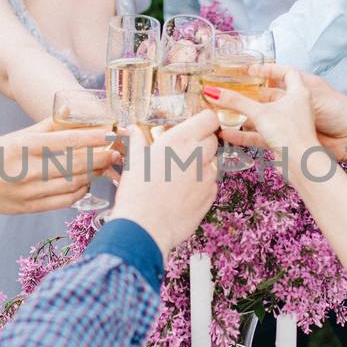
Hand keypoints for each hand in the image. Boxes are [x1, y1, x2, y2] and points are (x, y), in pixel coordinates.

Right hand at [0, 119, 114, 215]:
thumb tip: (72, 112)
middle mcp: (28, 169)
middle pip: (74, 164)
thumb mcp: (16, 135)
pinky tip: (87, 182)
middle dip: (100, 157)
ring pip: (72, 183)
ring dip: (93, 174)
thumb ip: (46, 126)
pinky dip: (80, 191)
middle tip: (116, 152)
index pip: (66, 141)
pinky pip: (64, 201)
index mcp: (24, 146)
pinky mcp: (31, 207)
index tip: (110, 134)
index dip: (92, 138)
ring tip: (105, 165)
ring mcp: (30, 191)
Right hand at [106, 110, 218, 253]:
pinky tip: (183, 193)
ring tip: (179, 177)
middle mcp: (198, 155)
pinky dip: (202, 185)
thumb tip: (134, 130)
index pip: (209, 119)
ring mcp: (207, 176)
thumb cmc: (136, 192)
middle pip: (213, 141)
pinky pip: (211, 184)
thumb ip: (138, 141)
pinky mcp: (210, 195)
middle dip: (202, 144)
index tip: (197, 127)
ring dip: (201, 165)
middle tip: (183, 154)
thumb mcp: (134, 161)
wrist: (145, 228)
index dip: (205, 122)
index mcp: (179, 140)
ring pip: (213, 163)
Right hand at [203, 70, 321, 157]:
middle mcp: (296, 107)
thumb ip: (236, 102)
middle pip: (272, 95)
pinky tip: (227, 133)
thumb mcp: (260, 112)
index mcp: (299, 93)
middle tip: (236, 90)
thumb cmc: (291, 134)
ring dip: (247, 115)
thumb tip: (214, 92)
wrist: (302, 164)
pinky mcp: (282, 141)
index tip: (252, 70)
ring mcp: (289, 125)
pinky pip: (261, 133)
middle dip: (253, 94)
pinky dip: (246, 133)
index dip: (270, 69)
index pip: (287, 72)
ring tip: (227, 112)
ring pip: (265, 115)